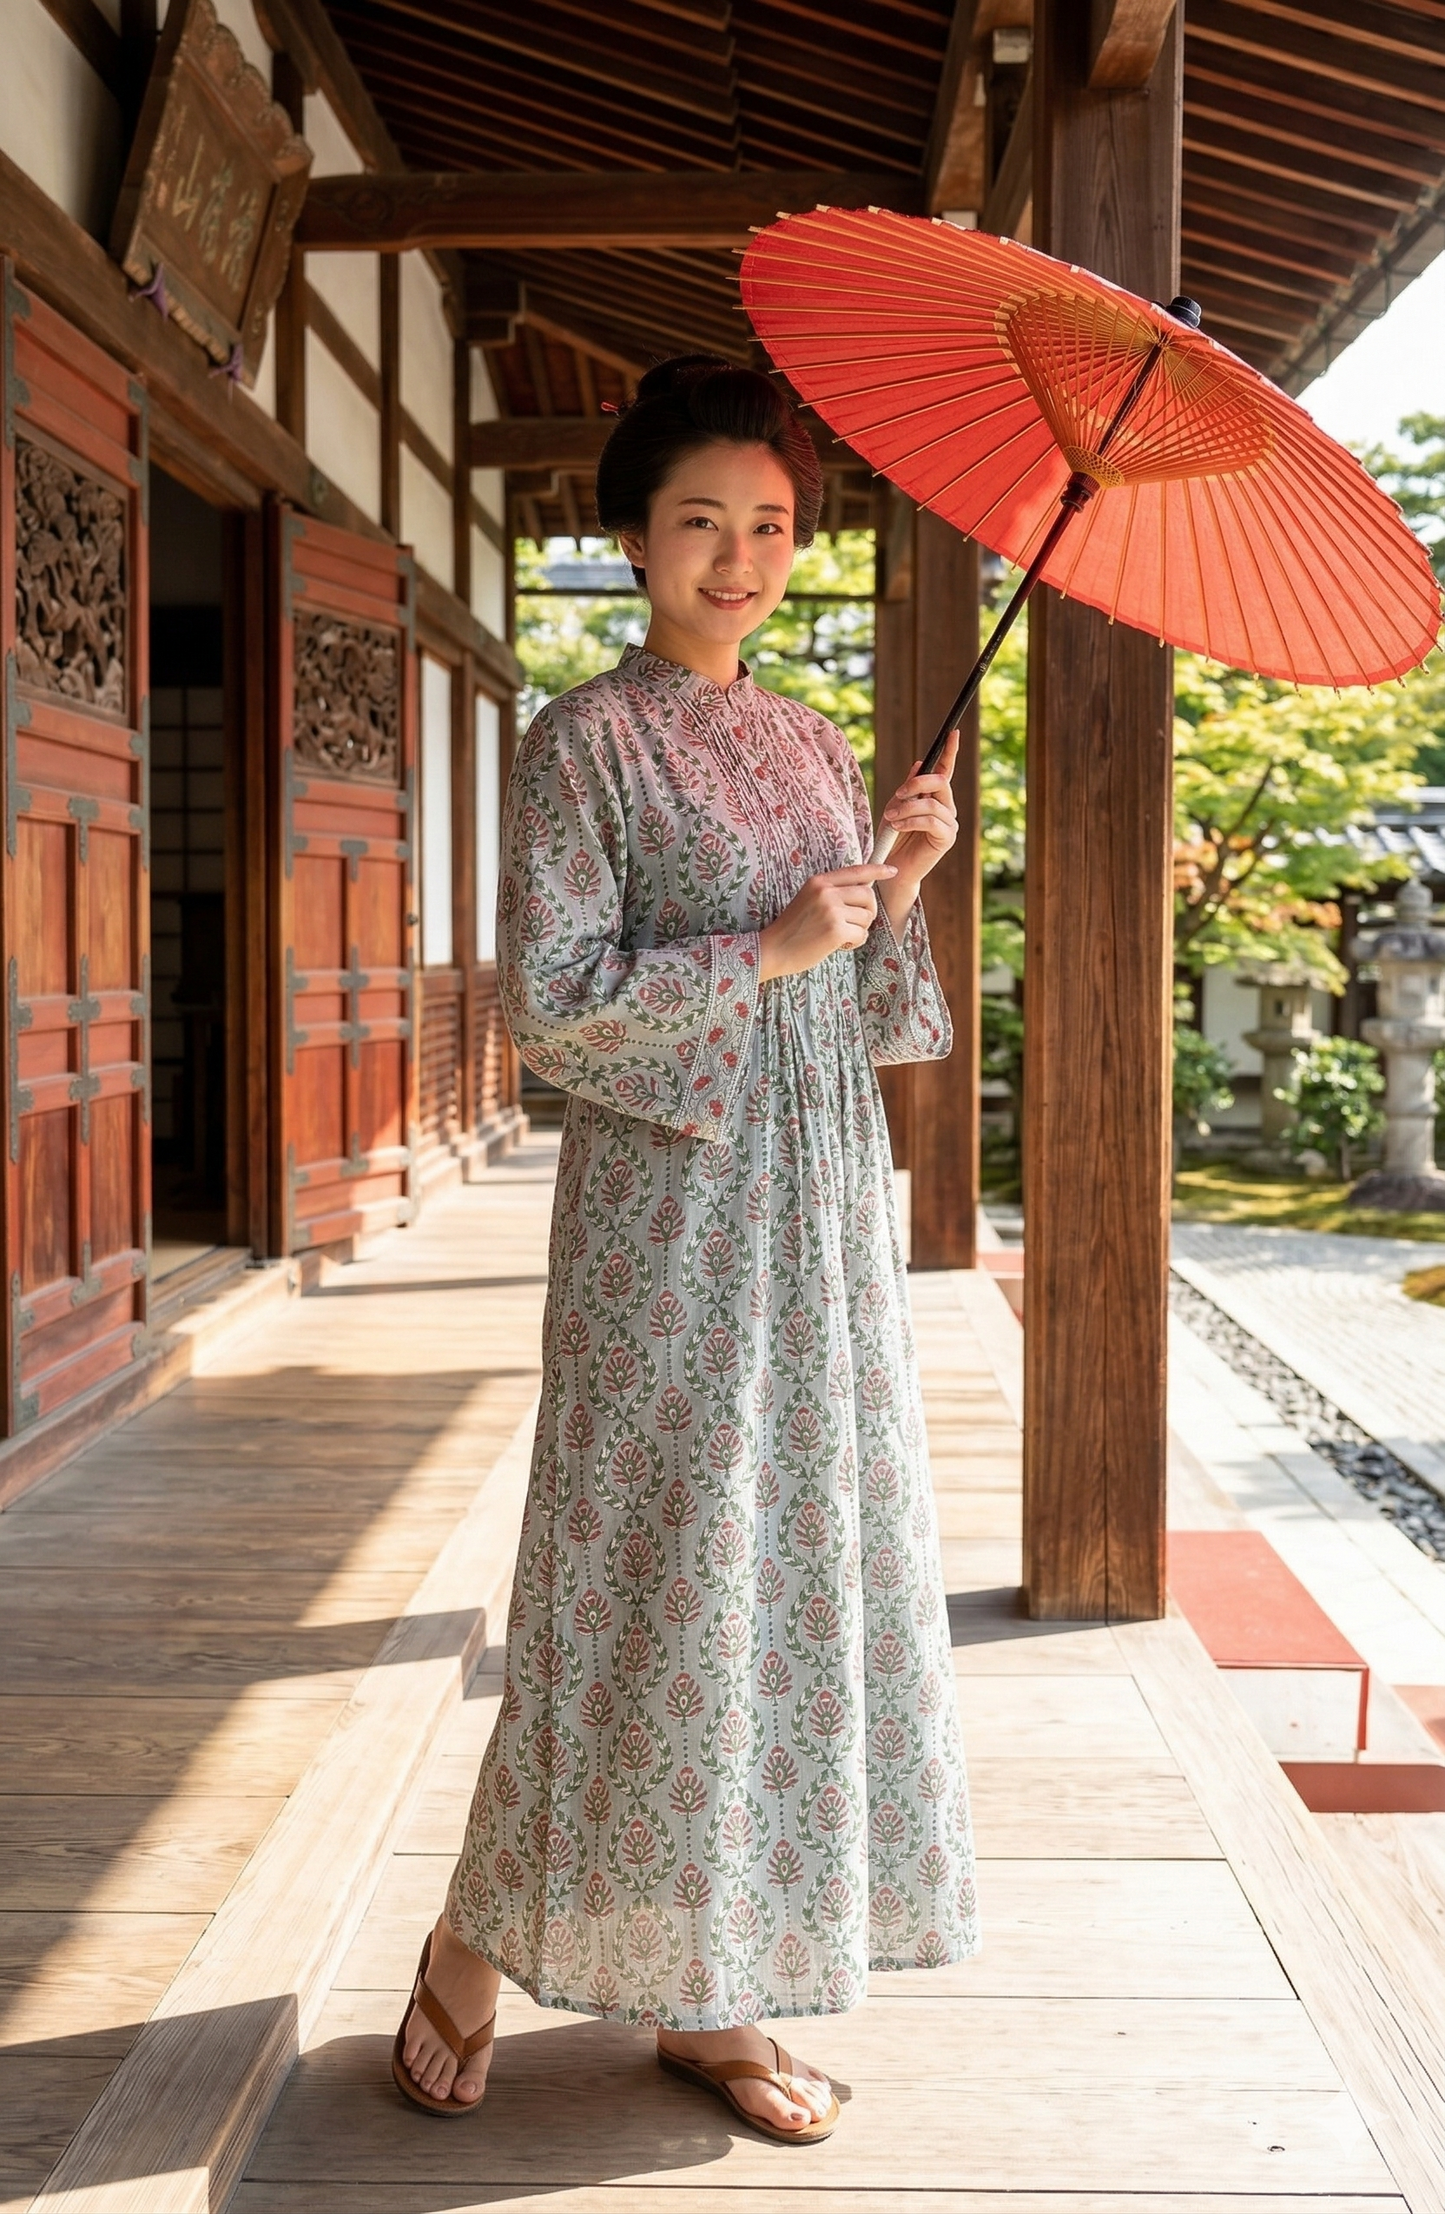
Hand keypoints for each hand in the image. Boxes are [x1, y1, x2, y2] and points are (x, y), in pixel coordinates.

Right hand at [758, 864, 897, 980]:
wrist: (772, 949)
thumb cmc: (793, 929)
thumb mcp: (809, 899)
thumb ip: (832, 892)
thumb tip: (864, 891)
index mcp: (819, 881)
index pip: (856, 871)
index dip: (877, 870)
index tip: (892, 871)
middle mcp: (826, 892)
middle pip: (868, 895)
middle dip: (868, 911)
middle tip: (855, 924)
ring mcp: (831, 910)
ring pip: (867, 917)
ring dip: (859, 930)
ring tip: (840, 936)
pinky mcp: (835, 930)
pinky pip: (862, 934)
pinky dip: (855, 942)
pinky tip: (839, 945)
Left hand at [879, 728, 959, 882]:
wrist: (891, 869)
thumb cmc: (891, 839)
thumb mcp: (896, 806)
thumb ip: (908, 788)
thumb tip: (919, 764)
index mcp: (936, 798)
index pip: (945, 770)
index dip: (950, 752)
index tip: (953, 733)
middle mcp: (947, 808)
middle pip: (941, 782)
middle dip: (917, 783)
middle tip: (899, 793)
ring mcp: (949, 823)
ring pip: (932, 803)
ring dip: (908, 807)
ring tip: (891, 817)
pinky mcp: (946, 839)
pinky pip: (931, 821)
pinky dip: (911, 820)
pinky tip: (898, 826)